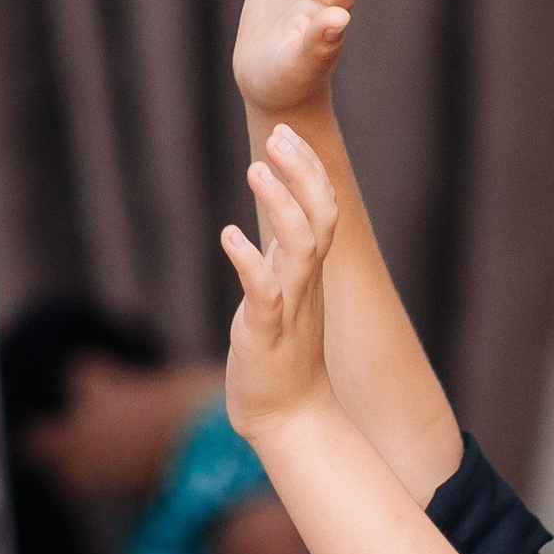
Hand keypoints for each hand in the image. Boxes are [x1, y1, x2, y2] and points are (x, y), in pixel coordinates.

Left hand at [221, 122, 337, 442]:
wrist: (290, 420)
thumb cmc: (282, 358)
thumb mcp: (283, 297)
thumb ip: (279, 262)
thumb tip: (267, 230)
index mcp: (309, 275)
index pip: (323, 211)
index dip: (309, 171)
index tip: (287, 133)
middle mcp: (306, 286)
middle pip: (320, 218)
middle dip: (303, 174)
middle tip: (278, 133)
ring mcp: (289, 310)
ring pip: (300, 249)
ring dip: (280, 206)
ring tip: (254, 168)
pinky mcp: (265, 335)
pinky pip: (264, 294)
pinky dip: (249, 262)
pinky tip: (230, 235)